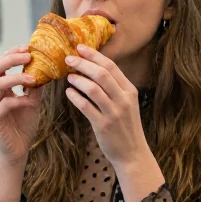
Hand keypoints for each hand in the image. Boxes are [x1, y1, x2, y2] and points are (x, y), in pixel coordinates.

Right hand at [0, 45, 40, 166]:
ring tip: (34, 78)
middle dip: (11, 58)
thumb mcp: (32, 101)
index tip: (29, 48)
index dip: (12, 53)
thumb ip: (34, 86)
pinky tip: (32, 102)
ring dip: (17, 77)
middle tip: (29, 56)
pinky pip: (5, 104)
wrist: (17, 151)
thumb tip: (46, 67)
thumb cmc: (23, 126)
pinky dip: (20, 99)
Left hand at [65, 44, 165, 201]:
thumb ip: (114, 88)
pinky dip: (75, 97)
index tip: (80, 47)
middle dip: (83, 63)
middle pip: (101, 74)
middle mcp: (124, 99)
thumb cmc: (125, 127)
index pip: (111, 66)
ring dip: (78, 79)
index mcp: (130, 91)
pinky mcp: (103, 125)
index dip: (94, 55)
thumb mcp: (126, 104)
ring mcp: (114, 113)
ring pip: (93, 88)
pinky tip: (69, 93)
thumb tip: (93, 69)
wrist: (132, 154)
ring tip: (68, 76)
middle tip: (68, 58)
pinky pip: (86, 106)